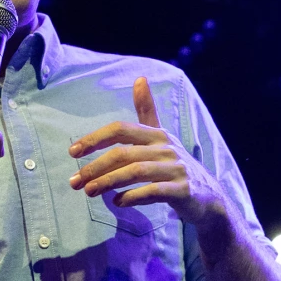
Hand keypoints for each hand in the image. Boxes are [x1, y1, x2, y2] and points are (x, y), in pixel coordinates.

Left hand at [68, 76, 236, 257]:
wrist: (208, 197)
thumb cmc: (175, 166)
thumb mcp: (161, 137)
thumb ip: (147, 111)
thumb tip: (139, 78)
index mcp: (157, 134)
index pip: (121, 129)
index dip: (95, 138)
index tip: (72, 152)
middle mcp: (166, 148)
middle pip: (124, 153)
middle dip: (95, 167)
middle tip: (75, 181)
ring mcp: (176, 169)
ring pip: (135, 172)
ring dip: (108, 182)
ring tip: (89, 192)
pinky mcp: (183, 190)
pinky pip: (153, 192)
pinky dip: (132, 197)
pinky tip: (117, 202)